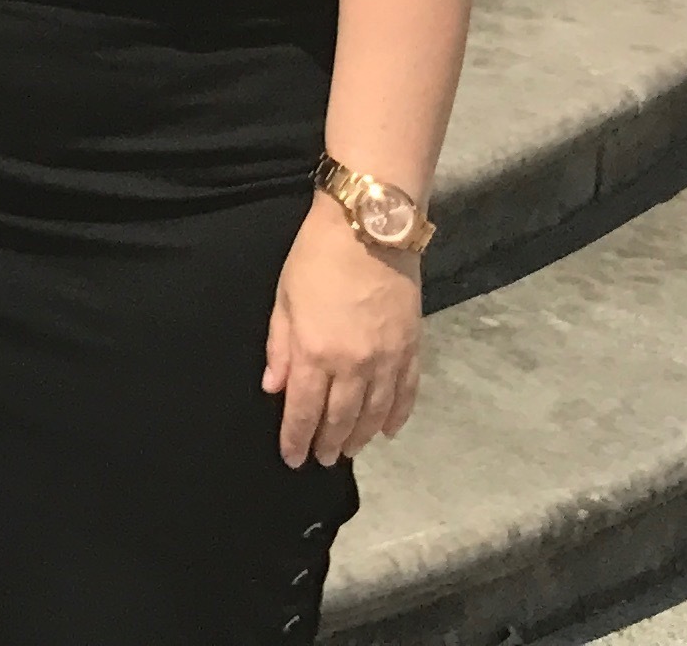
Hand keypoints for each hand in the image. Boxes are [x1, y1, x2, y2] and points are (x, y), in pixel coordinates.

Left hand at [264, 193, 425, 465]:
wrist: (369, 227)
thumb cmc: (316, 257)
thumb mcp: (284, 299)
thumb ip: (279, 347)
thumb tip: (273, 388)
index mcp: (316, 353)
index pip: (304, 410)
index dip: (296, 438)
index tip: (292, 458)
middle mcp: (354, 366)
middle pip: (340, 418)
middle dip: (328, 443)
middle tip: (321, 459)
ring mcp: (388, 360)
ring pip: (375, 414)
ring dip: (361, 437)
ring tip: (349, 450)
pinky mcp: (412, 349)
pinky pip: (406, 394)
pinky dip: (397, 417)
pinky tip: (388, 431)